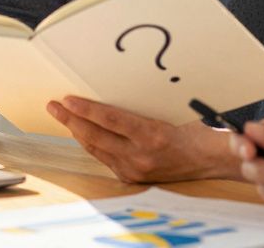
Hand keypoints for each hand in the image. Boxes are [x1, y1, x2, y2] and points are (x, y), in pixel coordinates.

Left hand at [47, 97, 239, 182]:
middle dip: (71, 120)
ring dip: (77, 132)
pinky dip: (92, 144)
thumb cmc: (193, 127)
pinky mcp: (133, 177)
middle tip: (53, 106)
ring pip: (97, 149)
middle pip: (96, 136)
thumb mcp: (171, 109)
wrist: (210, 158)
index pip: (110, 120)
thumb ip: (141, 105)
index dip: (86, 110)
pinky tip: (81, 133)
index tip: (67, 99)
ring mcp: (135, 170)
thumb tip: (109, 87)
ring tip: (62, 116)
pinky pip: (105, 158)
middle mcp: (141, 156)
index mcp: (152, 135)